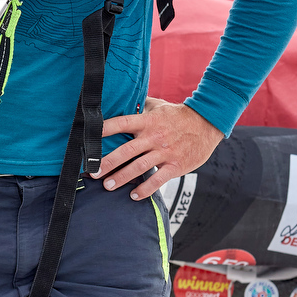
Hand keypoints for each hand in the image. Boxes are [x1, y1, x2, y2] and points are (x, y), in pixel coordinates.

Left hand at [91, 99, 223, 200]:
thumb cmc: (179, 115)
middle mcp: (154, 136)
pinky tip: (134, 195)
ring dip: (122, 177)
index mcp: (148, 121)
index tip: (88, 138)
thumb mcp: (159, 106)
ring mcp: (165, 152)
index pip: (122, 123)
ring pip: (140, 166)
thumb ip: (140, 106)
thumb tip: (121, 100)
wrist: (208, 124)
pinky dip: (145, 189)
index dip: (104, 129)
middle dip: (108, 162)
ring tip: (108, 186)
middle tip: (93, 172)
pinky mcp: (176, 165)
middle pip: (127, 150)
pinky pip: (159, 179)